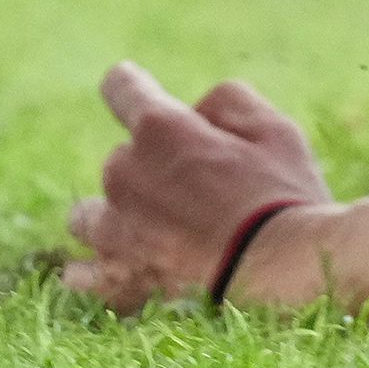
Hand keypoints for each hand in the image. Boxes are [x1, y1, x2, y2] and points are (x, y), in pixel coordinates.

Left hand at [64, 62, 331, 313]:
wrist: (285, 278)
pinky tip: (110, 273)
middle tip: (201, 196)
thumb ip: (226, 103)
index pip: (121, 87)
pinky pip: (83, 275)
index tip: (141, 95)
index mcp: (158, 129)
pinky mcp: (121, 280)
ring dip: (114, 219)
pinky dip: (93, 273)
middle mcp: (124, 174)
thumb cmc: (283, 199)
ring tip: (151, 237)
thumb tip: (196, 113)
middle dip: (152, 170)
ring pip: (87, 217)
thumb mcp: (273, 129)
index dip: (134, 88)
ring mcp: (116, 232)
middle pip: (120, 160)